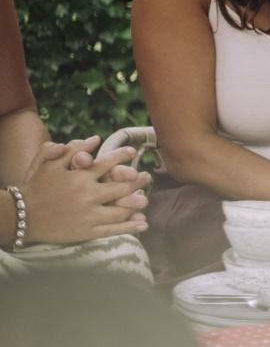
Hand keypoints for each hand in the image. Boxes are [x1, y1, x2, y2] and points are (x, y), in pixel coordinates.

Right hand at [20, 141, 151, 243]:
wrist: (22, 216)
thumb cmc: (37, 187)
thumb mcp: (50, 164)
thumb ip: (72, 149)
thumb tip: (95, 138)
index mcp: (80, 177)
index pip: (108, 163)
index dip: (123, 156)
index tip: (133, 152)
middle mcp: (87, 195)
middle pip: (121, 187)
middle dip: (137, 182)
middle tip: (147, 177)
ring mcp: (88, 215)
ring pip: (120, 210)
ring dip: (136, 204)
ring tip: (144, 199)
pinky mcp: (86, 231)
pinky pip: (113, 230)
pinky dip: (130, 227)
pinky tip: (143, 224)